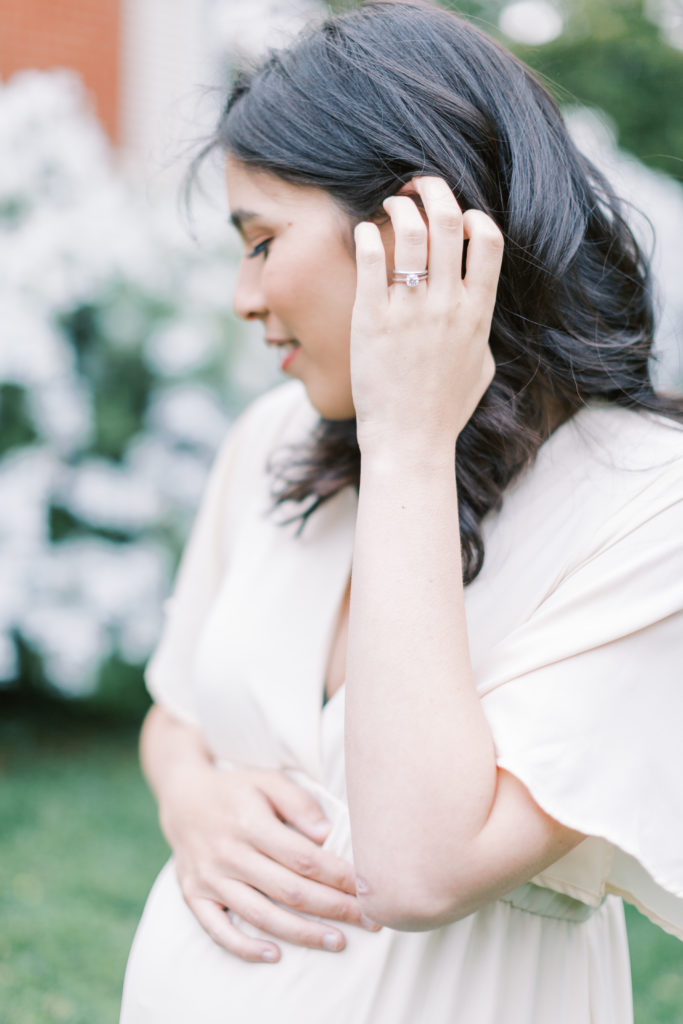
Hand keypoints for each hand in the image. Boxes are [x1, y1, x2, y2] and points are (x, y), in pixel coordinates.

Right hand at [160, 760, 378, 962]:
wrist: (182, 797)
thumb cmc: (237, 789)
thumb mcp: (268, 780)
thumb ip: (299, 803)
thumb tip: (327, 834)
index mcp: (250, 824)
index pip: (303, 858)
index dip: (338, 876)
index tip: (368, 888)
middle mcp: (229, 854)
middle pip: (289, 890)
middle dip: (334, 908)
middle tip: (369, 920)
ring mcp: (210, 878)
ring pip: (261, 915)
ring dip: (302, 933)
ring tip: (338, 942)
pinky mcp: (194, 895)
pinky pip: (217, 930)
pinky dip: (244, 947)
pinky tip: (275, 956)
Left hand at [350, 176, 501, 456]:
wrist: (409, 441)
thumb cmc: (444, 410)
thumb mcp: (480, 368)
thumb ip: (480, 331)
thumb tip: (476, 310)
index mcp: (477, 312)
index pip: (489, 240)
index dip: (474, 216)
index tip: (458, 216)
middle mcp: (446, 305)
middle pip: (449, 222)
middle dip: (436, 191)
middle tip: (419, 185)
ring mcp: (409, 311)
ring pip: (411, 231)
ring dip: (400, 205)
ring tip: (389, 203)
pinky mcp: (372, 319)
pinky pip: (370, 258)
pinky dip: (366, 233)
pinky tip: (362, 232)